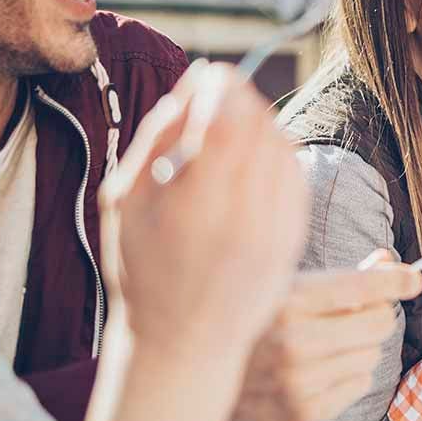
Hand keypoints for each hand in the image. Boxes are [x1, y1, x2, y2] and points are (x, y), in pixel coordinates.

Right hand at [100, 63, 307, 370]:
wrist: (186, 342)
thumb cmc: (144, 269)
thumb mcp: (126, 201)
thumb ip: (158, 137)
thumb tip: (195, 84)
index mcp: (197, 207)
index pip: (229, 120)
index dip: (223, 87)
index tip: (211, 77)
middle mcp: (245, 218)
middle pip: (260, 127)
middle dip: (240, 101)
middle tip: (218, 100)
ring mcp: (276, 231)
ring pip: (282, 147)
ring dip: (260, 125)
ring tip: (229, 134)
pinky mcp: (294, 239)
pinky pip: (295, 175)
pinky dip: (276, 155)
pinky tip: (251, 162)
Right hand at [231, 252, 421, 420]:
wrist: (196, 374)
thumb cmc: (249, 322)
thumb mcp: (284, 286)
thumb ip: (337, 277)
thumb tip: (387, 261)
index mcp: (288, 300)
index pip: (363, 287)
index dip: (395, 280)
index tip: (411, 279)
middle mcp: (294, 342)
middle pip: (379, 323)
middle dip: (375, 314)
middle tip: (357, 314)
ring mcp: (299, 381)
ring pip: (372, 355)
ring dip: (359, 347)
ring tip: (326, 345)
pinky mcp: (303, 412)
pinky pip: (360, 385)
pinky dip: (349, 375)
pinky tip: (320, 370)